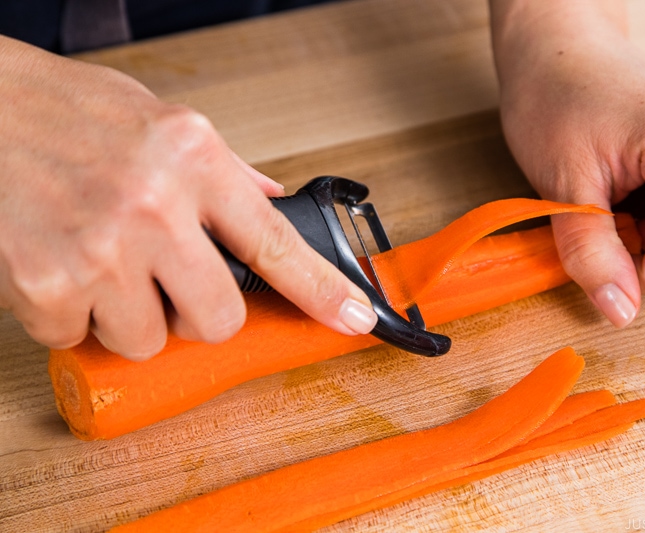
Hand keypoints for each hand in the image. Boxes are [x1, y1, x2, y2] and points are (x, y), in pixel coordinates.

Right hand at [0, 36, 376, 360]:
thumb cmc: (68, 111)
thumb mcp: (163, 123)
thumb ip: (224, 171)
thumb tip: (271, 204)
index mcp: (194, 161)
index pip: (275, 243)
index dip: (322, 290)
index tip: (353, 318)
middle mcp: (154, 206)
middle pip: (219, 319)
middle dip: (200, 315)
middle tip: (172, 283)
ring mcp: (100, 249)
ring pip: (149, 340)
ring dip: (131, 316)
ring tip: (105, 264)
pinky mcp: (46, 285)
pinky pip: (80, 339)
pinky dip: (73, 316)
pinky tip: (62, 266)